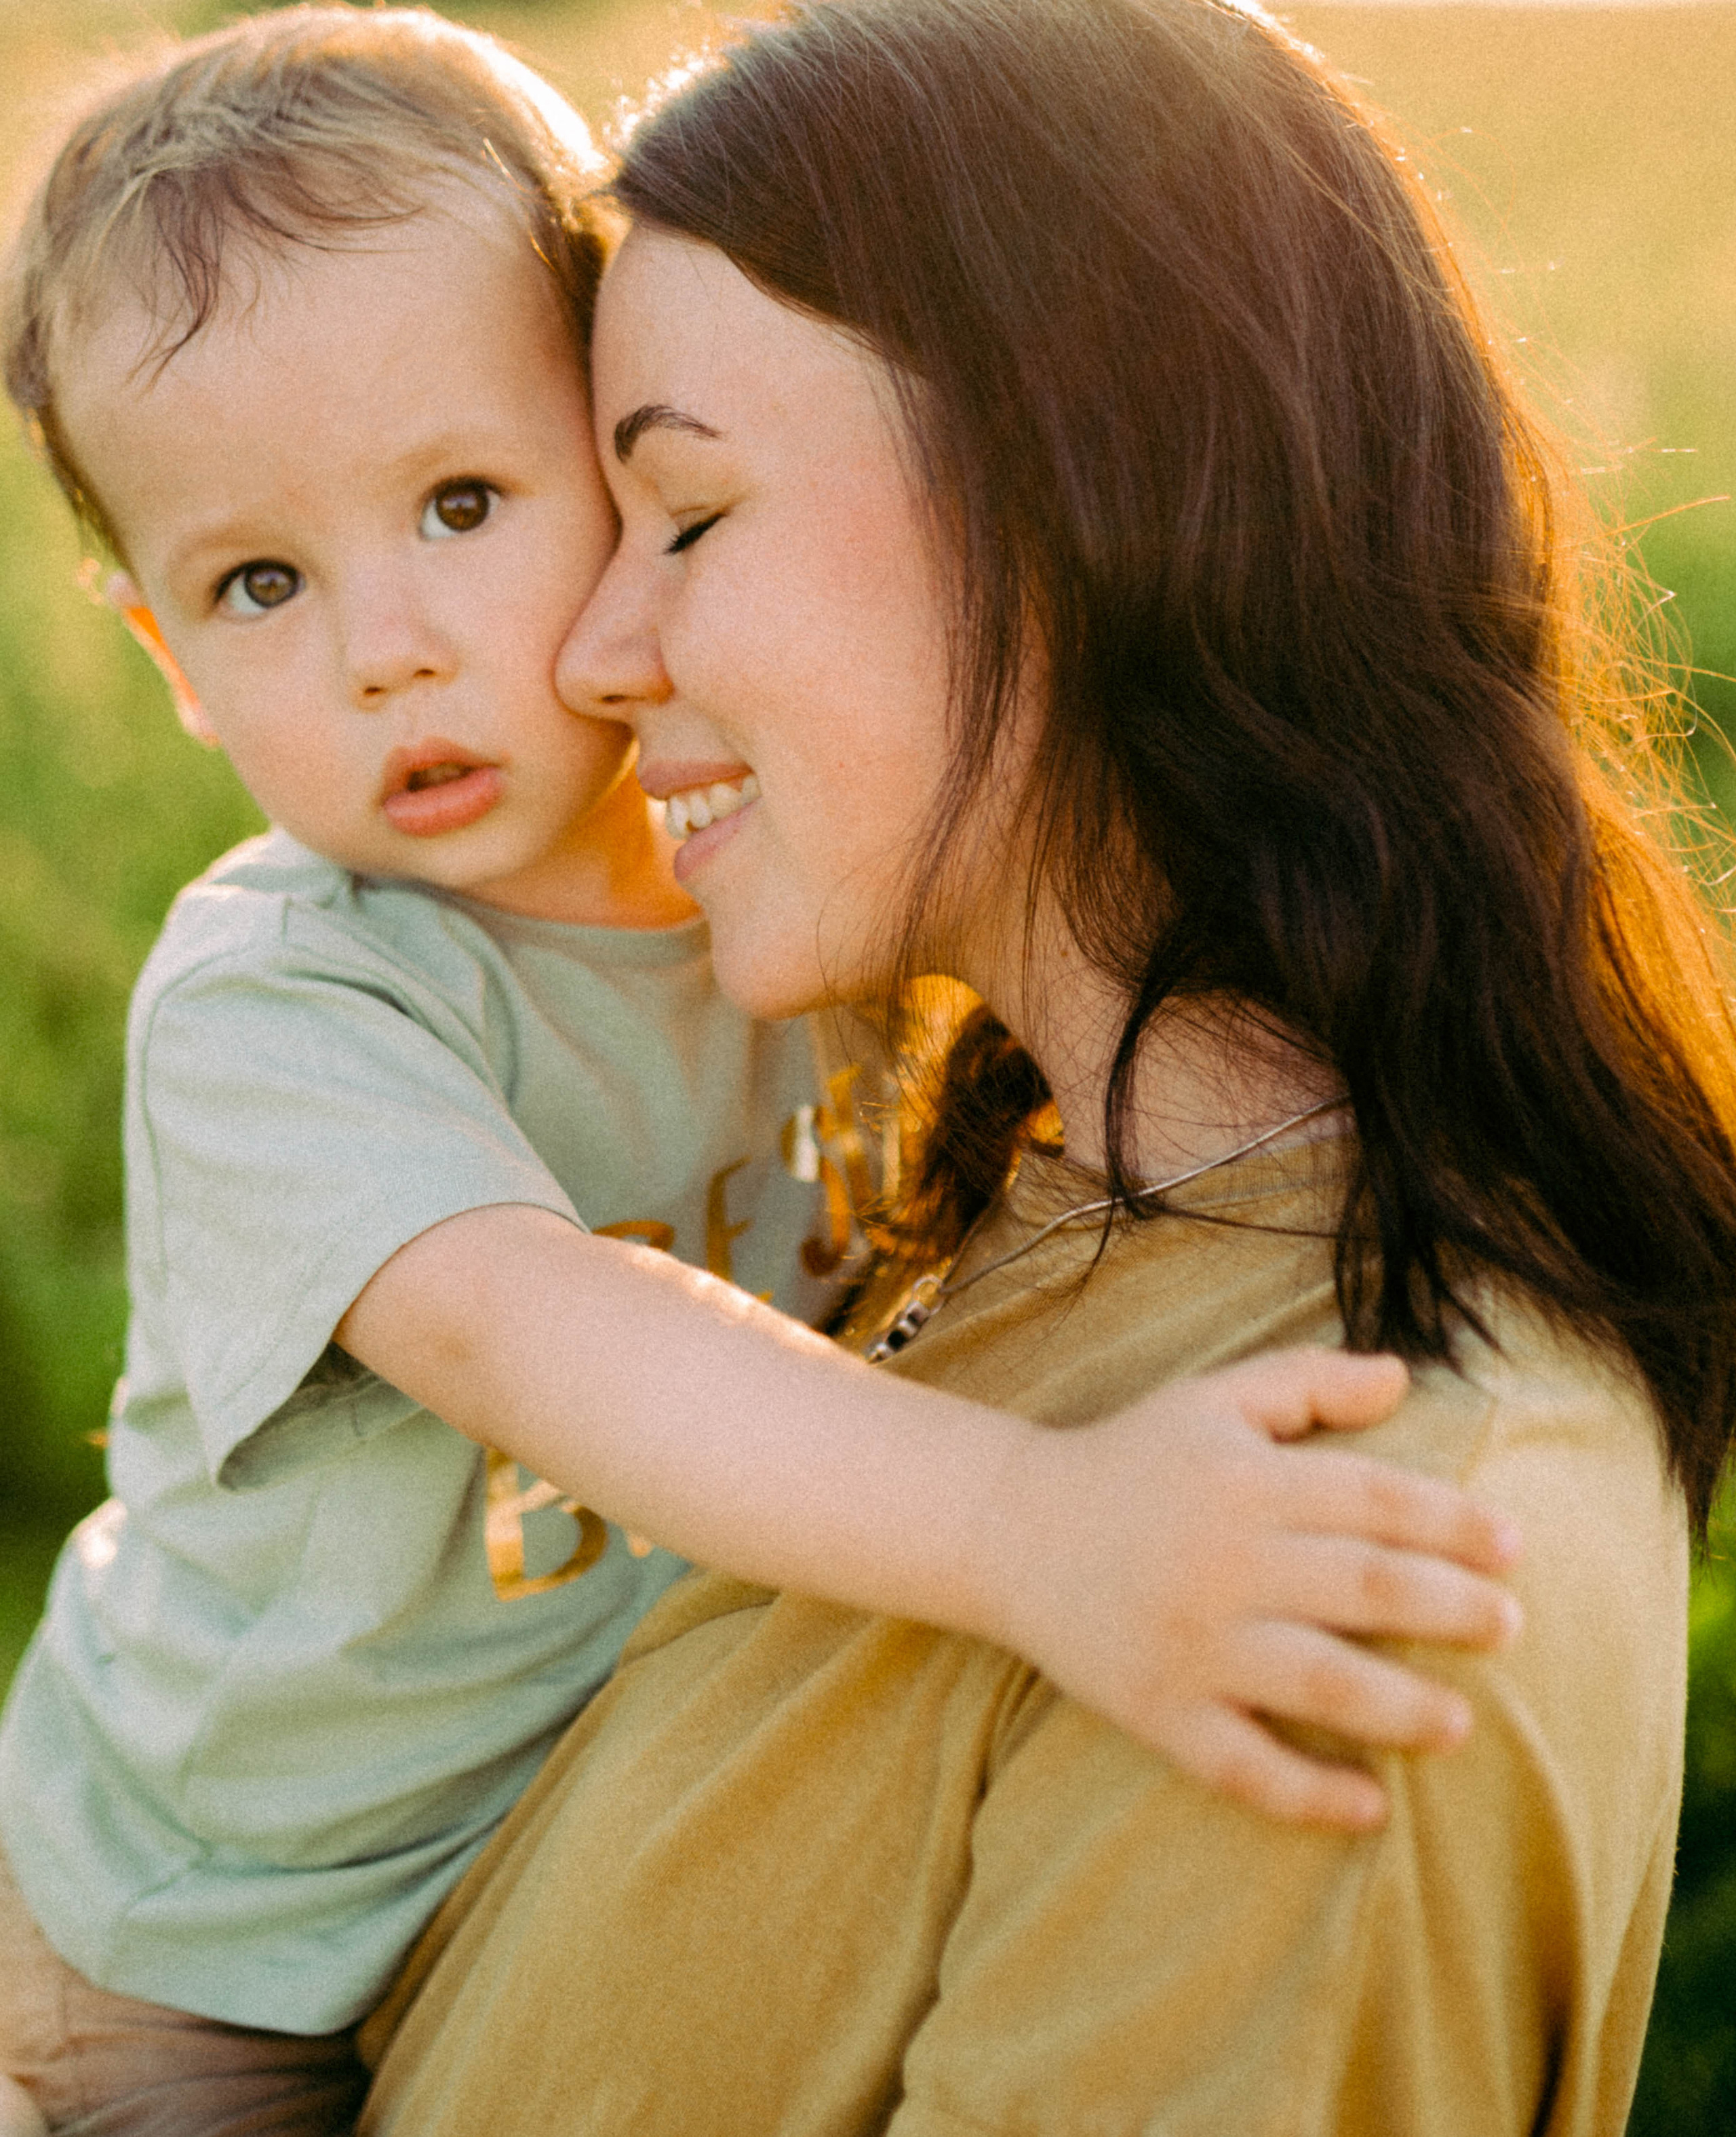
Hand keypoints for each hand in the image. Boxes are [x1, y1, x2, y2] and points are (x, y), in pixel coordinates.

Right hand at [988, 1349, 1521, 1831]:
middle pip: (1365, 1586)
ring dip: (1401, 1706)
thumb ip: (1306, 1382)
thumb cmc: (1129, 1458)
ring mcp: (1193, 1642)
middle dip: (1451, 1607)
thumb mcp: (1212, 1400)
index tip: (1512, 1546)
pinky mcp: (1159, 1709)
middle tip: (1510, 1626)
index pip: (1374, 1499)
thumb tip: (1402, 1379)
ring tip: (1459, 1724)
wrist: (1008, 1529)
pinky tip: (1368, 1807)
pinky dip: (1308, 1793)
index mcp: (1245, 1481)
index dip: (1452, 1522)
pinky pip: (1242, 1765)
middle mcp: (1225, 1560)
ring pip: (1318, 1682)